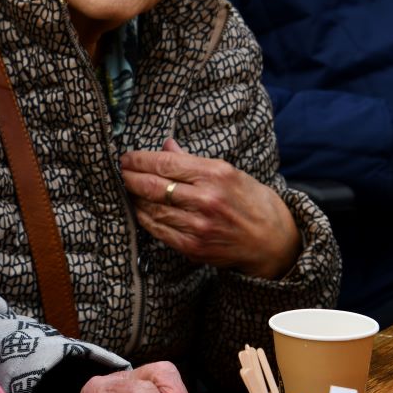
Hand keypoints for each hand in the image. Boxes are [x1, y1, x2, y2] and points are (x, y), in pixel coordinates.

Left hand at [120, 138, 299, 278]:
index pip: (165, 163)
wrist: (273, 241)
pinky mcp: (194, 247)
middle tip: (119, 172)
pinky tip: (140, 209)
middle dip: (129, 177)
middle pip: (153, 186)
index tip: (126, 158)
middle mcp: (206, 199)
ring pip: (152, 209)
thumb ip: (193, 161)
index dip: (139, 160)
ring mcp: (199, 226)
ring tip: (127, 189)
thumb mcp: (229, 172)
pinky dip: (145, 218)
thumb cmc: (252, 202)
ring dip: (134, 198)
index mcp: (215, 174)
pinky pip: (158, 230)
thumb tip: (166, 145)